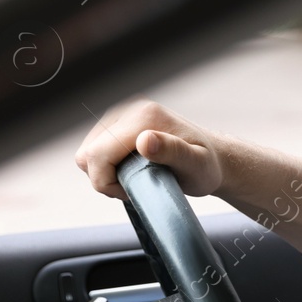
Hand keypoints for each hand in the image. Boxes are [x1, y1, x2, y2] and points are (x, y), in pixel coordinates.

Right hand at [74, 98, 225, 199]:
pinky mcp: (118, 123)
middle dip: (106, 178)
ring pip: (88, 153)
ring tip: (137, 177)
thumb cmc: (207, 166)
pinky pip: (95, 150)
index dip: (107, 182)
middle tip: (136, 186)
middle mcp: (129, 109)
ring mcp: (122, 114)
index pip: (96, 154)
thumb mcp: (197, 165)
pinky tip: (132, 169)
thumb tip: (145, 140)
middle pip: (87, 154)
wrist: (214, 158)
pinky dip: (108, 166)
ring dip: (107, 172)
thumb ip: (173, 152)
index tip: (132, 191)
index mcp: (144, 117)